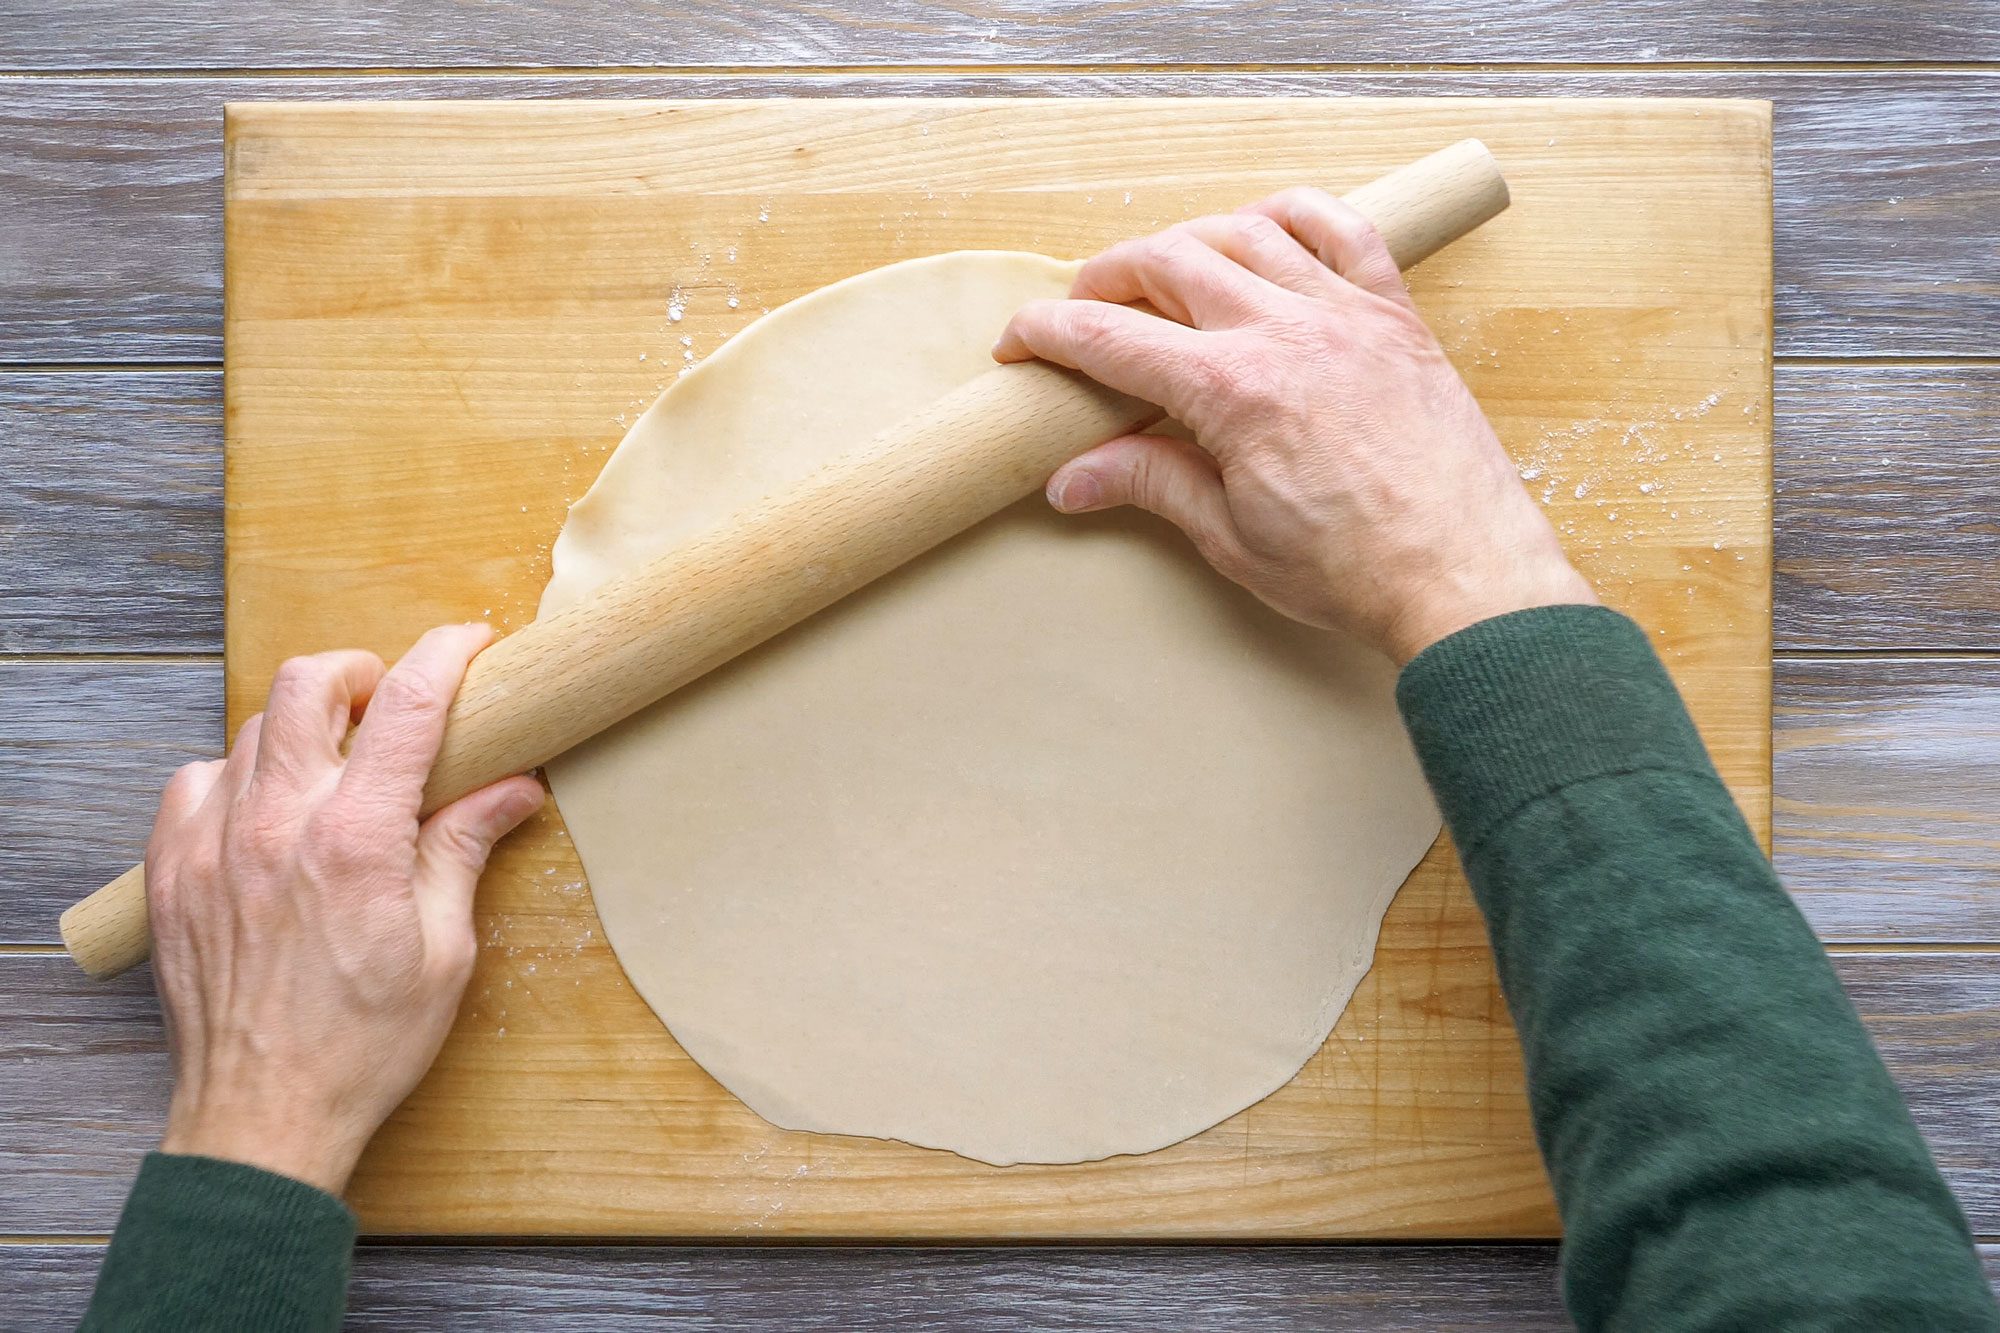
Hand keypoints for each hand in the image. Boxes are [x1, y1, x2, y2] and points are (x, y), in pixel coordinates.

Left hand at [147, 624, 543, 1193]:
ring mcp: (212, 843)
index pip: (405, 705)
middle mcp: (276, 825)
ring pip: (250, 728)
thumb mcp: (444, 949)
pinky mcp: (172, 871)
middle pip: (307, 683)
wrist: (264, 1116)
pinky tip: (267, 809)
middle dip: (361, 672)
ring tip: (337, 770)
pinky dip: (236, 773)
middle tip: (391, 702)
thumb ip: (464, 849)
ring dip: (303, 729)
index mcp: (356, 841)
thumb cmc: (363, 1044)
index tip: (471, 644)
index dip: (445, 655)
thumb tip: (513, 784)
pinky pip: (194, 779)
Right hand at [995, 189, 1594, 663]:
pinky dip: (1290, 214)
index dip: (1046, 332)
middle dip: (1105, 279)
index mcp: (1231, 391)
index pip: (1108, 336)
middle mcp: (1284, 331)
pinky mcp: (1394, 314)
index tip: (1017, 341)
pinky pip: (1340, 228)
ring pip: (1243, 231)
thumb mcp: (1231, 538)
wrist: (1465, 576)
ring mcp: (1345, 313)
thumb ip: (1151, 484)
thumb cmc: (1355, 570)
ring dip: (1187, 241)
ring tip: (1161, 274)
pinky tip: (1260, 229)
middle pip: (1166, 262)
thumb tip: (1071, 476)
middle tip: (1082, 313)